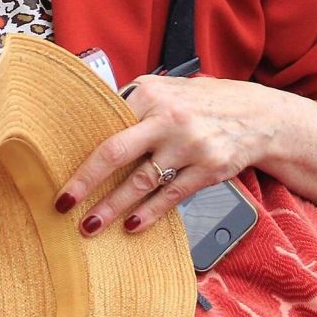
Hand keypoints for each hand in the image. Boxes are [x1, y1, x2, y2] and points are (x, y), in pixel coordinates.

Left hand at [55, 75, 316, 235]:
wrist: (259, 115)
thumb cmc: (203, 103)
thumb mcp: (168, 89)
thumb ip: (133, 104)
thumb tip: (88, 125)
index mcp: (151, 93)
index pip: (104, 122)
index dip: (80, 147)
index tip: (57, 167)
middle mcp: (169, 118)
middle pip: (116, 152)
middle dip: (85, 181)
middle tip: (62, 203)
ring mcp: (190, 146)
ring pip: (141, 181)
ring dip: (113, 207)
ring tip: (91, 226)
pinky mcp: (209, 170)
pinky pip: (171, 196)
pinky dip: (149, 214)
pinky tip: (132, 226)